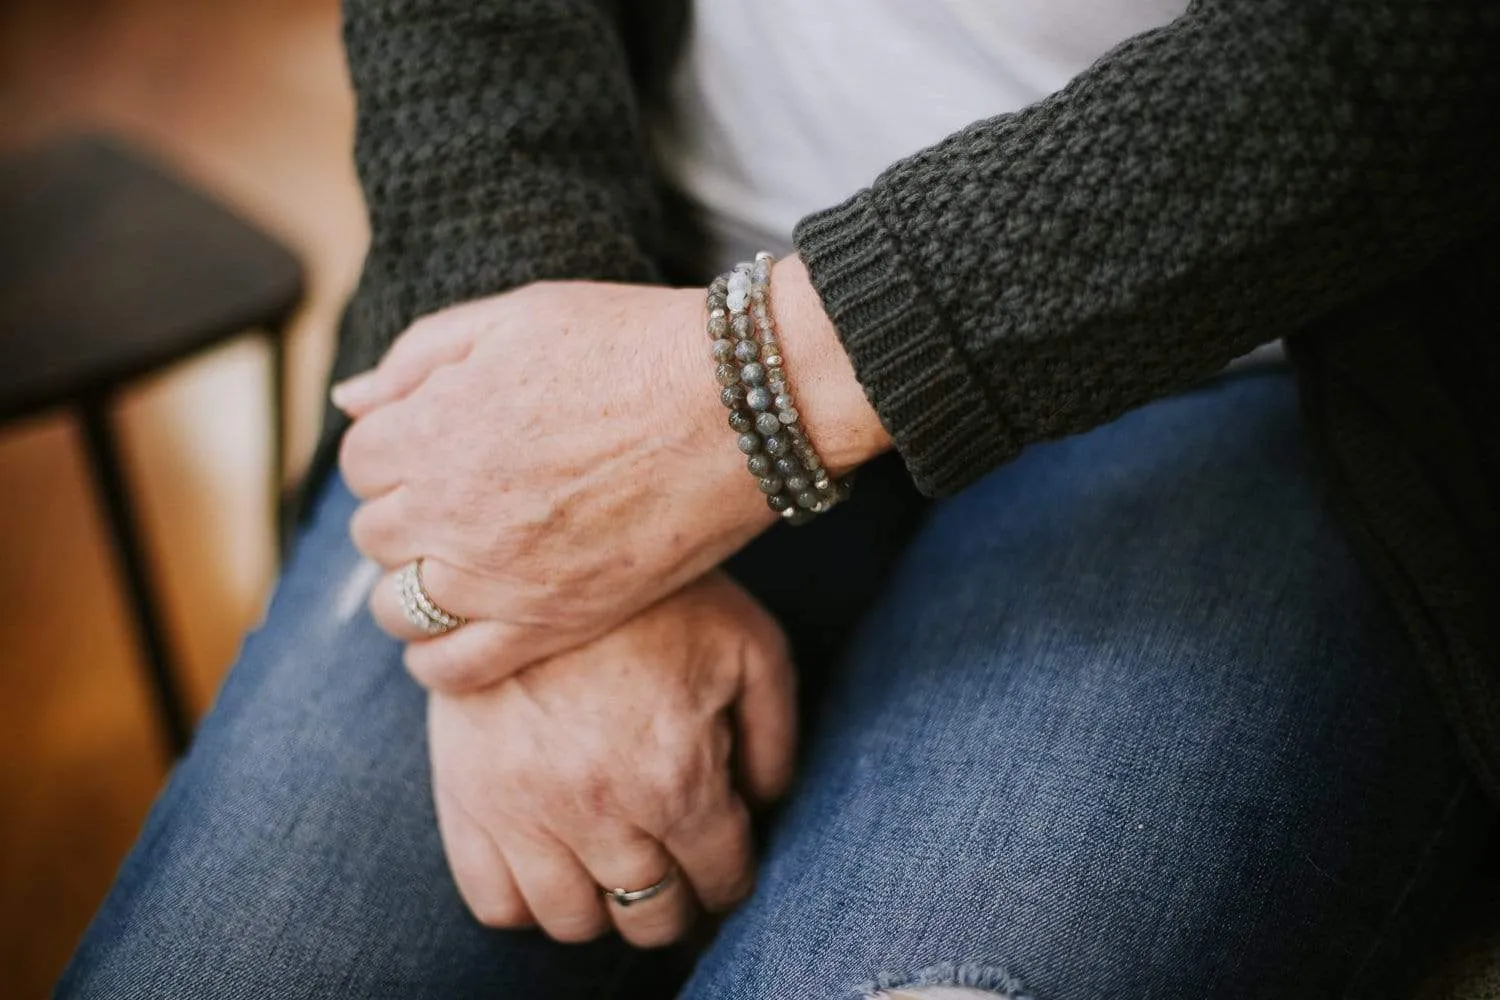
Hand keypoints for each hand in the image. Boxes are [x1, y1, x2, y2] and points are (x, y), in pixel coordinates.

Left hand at [336, 258, 886, 691]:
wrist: (736, 404)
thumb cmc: (631, 345)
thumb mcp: (516, 316)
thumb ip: (420, 355)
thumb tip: (351, 401)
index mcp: (433, 428)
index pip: (359, 459)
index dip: (396, 448)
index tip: (438, 446)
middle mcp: (450, 509)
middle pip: (375, 533)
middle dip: (406, 513)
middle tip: (460, 500)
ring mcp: (498, 575)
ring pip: (398, 607)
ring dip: (415, 584)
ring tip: (463, 565)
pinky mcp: (553, 621)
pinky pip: (454, 668)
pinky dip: (439, 659)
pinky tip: (463, 632)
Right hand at [427, 572, 795, 947]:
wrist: (543, 540)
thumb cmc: (661, 593)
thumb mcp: (750, 646)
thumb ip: (775, 737)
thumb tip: (765, 807)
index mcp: (676, 777)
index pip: (721, 879)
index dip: (733, 874)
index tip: (725, 858)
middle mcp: (598, 810)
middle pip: (651, 917)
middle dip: (678, 900)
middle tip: (677, 867)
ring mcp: (521, 810)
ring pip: (571, 923)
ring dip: (604, 905)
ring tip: (617, 862)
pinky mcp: (465, 796)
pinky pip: (493, 900)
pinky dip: (528, 900)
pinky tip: (554, 859)